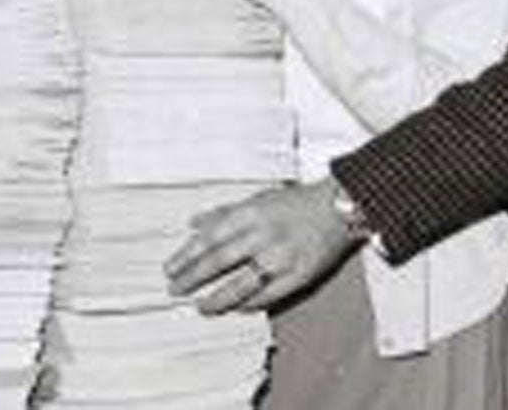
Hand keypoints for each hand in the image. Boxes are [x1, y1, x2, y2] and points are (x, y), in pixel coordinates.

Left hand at [164, 180, 358, 313]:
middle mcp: (261, 236)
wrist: (337, 209)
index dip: (186, 255)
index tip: (170, 268)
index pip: (209, 238)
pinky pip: (269, 295)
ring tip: (201, 306)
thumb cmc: (295, 203)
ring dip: (218, 298)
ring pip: (241, 284)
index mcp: (249, 214)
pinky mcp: (298, 275)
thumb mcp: (256, 200)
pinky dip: (250, 302)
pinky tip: (236, 308)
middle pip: (219, 261)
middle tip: (175, 289)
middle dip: (193, 277)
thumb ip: (223, 213)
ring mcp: (280, 258)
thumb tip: (193, 223)